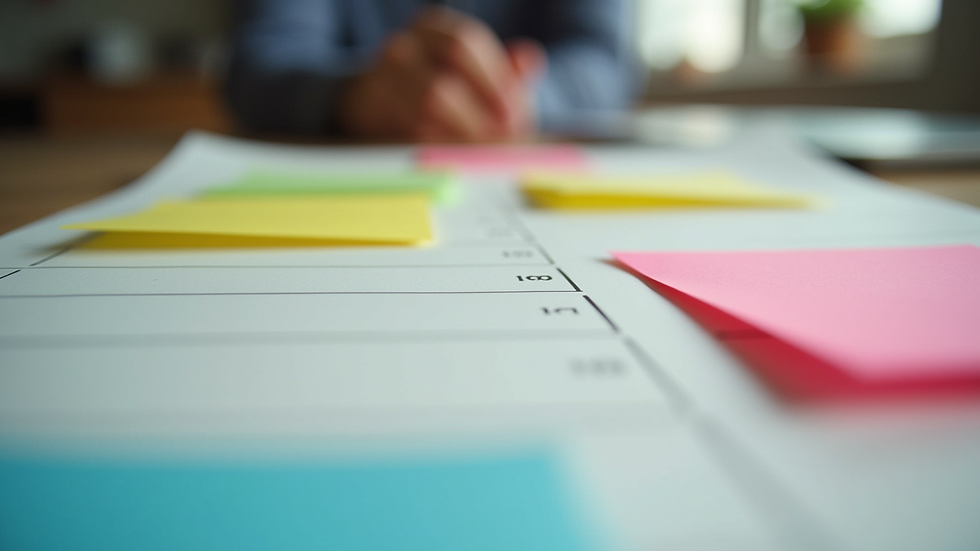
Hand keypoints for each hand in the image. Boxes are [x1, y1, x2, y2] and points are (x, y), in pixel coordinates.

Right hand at [338, 7, 544, 141]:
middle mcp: (401, 49)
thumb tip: (530, 59)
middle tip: (505, 143)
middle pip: (442, 85)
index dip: (496, 83)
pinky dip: (440, 151)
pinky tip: (462, 160)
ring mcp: (378, 82)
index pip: (465, 44)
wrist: (377, 102)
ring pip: (421, 115)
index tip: (517, 116)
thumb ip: (506, 71)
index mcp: (432, 28)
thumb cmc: (440, 85)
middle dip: (479, 120)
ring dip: (462, 140)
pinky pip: (408, 137)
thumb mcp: (476, 73)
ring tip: (488, 154)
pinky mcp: (370, 116)